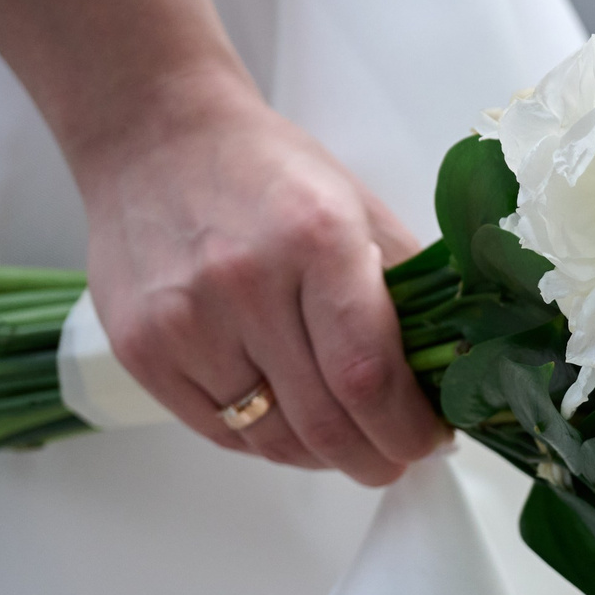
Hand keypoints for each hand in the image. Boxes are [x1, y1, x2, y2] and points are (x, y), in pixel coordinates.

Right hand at [71, 68, 446, 484]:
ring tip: (347, 438)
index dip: (409, 429)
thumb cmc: (266, 174)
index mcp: (315, 239)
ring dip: (324, 458)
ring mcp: (183, 323)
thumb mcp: (356, 208)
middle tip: (397, 457)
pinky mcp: (141, 351)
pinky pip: (222, 434)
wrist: (151, 135)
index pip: (371, 376)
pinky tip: (290, 419)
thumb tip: (454, 373)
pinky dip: (268, 442)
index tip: (431, 440)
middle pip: (325, 425)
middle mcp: (243, 284)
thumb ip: (409, 289)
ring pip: (274, 441)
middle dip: (377, 459)